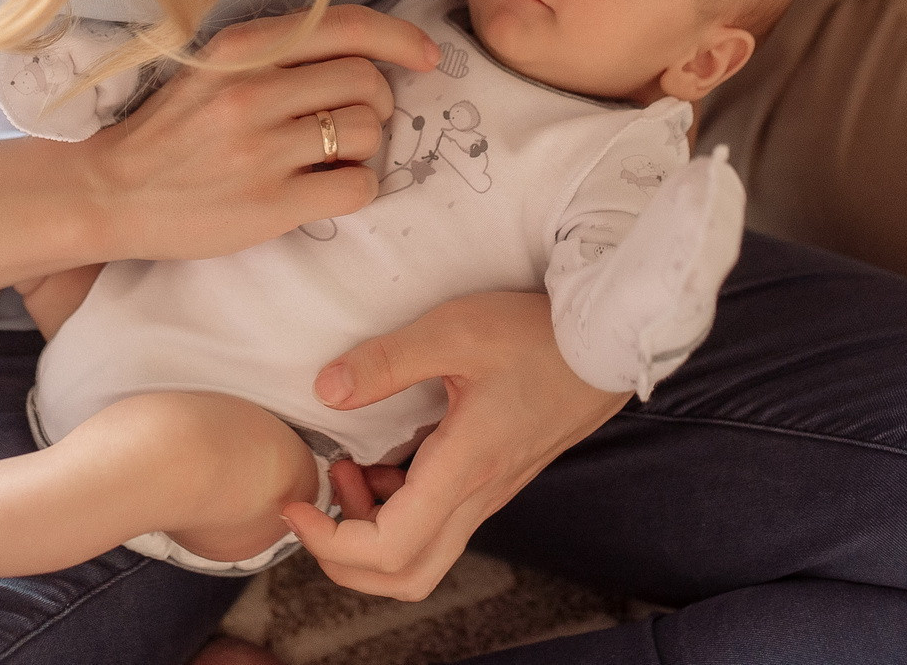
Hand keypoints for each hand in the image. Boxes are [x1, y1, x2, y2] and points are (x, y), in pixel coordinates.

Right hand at [86, 5, 438, 261]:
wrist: (109, 192)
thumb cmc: (170, 131)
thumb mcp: (215, 69)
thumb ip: (279, 54)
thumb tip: (367, 57)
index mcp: (243, 48)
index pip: (348, 25)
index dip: (401, 39)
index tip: (427, 57)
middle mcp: (253, 91)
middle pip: (367, 81)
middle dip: (378, 102)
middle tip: (353, 122)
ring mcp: (261, 149)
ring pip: (368, 132)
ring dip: (366, 147)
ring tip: (331, 156)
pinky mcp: (269, 204)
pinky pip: (356, 187)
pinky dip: (356, 187)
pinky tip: (327, 187)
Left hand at [280, 290, 626, 599]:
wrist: (608, 344)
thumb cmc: (539, 335)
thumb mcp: (456, 330)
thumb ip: (386, 361)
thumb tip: (326, 391)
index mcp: (465, 469)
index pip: (389, 549)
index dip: (330, 542)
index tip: (297, 504)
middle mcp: (479, 496)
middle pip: (405, 576)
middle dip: (344, 558)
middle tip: (316, 504)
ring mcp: (489, 494)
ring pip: (422, 556)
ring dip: (371, 532)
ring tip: (350, 469)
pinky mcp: (493, 481)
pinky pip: (439, 525)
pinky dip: (398, 511)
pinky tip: (386, 461)